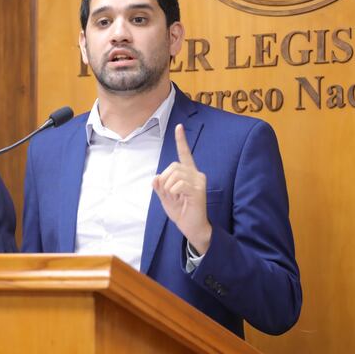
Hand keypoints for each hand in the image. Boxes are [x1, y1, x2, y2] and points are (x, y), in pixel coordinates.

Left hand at [152, 124, 211, 253]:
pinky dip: (173, 193)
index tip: (179, 126)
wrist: (191, 226)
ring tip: (176, 198)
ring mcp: (199, 181)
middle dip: (164, 181)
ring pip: (174, 175)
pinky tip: (180, 199)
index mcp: (188, 173)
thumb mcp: (165, 198)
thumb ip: (160, 187)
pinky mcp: (198, 189)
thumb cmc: (181, 211)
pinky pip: (179, 185)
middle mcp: (196, 173)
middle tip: (170, 195)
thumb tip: (155, 177)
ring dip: (168, 188)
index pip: (184, 153)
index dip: (181, 140)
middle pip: (173, 166)